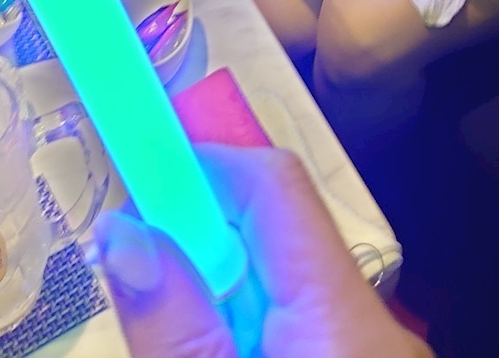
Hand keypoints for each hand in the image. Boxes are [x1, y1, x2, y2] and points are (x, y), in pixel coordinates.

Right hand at [94, 143, 431, 357]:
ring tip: (172, 324)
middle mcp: (375, 322)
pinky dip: (247, 322)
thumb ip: (174, 327)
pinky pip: (302, 322)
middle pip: (275, 231)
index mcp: (345, 317)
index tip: (131, 164)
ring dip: (217, 284)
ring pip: (283, 282)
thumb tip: (121, 229)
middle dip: (198, 232)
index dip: (200, 160)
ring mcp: (376, 351)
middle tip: (132, 259)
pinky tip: (214, 345)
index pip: (273, 183)